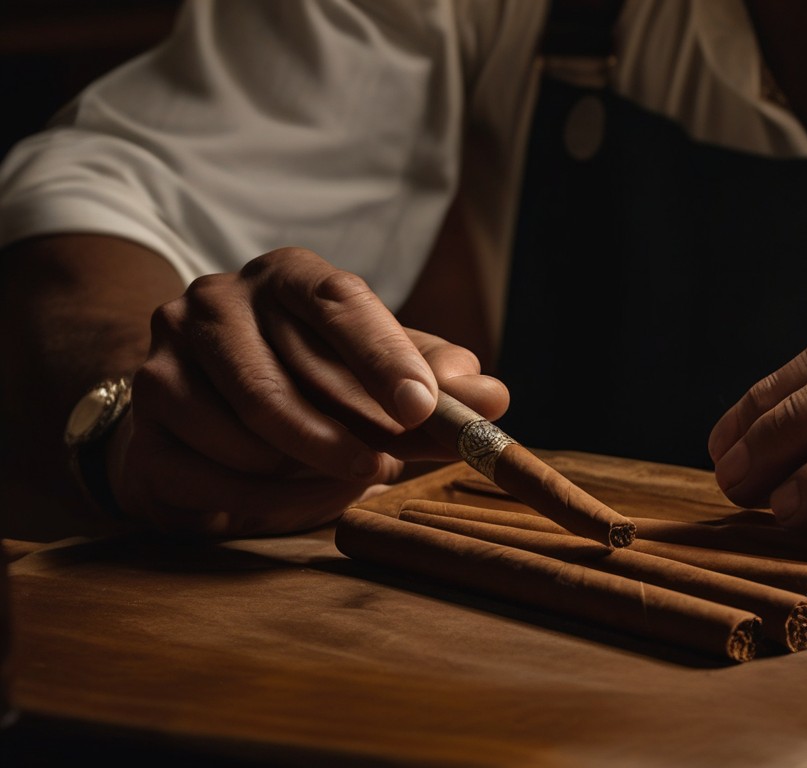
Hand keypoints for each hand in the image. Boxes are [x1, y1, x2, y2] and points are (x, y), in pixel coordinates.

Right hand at [111, 247, 507, 535]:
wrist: (211, 414)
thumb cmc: (316, 383)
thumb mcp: (383, 373)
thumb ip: (437, 381)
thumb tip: (492, 397)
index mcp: (289, 274)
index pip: (341, 303)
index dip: (385, 358)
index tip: (423, 409)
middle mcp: (218, 299)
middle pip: (290, 379)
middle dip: (351, 434)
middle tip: (389, 465)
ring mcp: (168, 354)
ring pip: (249, 434)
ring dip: (306, 471)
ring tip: (341, 475)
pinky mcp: (145, 414)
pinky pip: (215, 474)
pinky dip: (266, 498)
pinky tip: (293, 492)